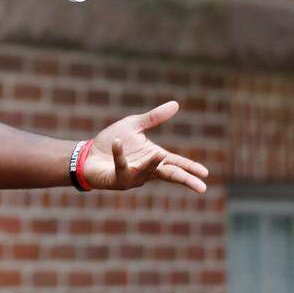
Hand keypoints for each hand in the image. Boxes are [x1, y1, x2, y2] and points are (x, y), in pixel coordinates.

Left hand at [82, 101, 208, 193]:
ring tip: (159, 155)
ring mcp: (133, 176)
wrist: (88, 154)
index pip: (176, 163)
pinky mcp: (117, 177)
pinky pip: (120, 164)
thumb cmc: (112, 142)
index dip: (190, 168)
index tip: (205, 173)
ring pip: (146, 171)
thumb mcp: (135, 125)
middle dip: (184, 179)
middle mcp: (147, 170)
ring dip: (151, 163)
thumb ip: (154, 117)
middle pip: (169, 174)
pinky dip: (118, 153)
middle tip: (201, 188)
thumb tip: (176, 104)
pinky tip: (117, 142)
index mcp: (154, 158)